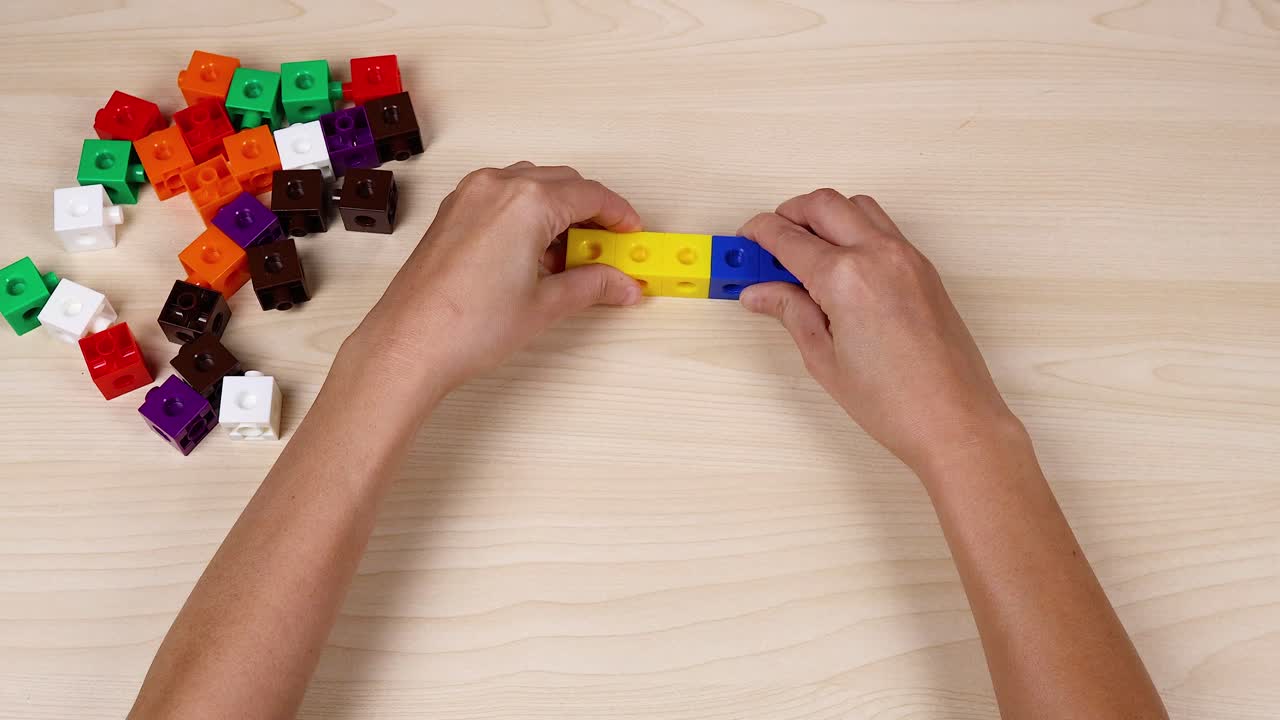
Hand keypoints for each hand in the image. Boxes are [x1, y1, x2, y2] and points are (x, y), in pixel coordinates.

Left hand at [349, 162, 642, 398]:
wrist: (410, 344)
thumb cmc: (466, 325)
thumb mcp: (546, 306)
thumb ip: (592, 286)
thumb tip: (622, 284)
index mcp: (527, 201)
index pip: (590, 194)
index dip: (619, 214)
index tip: (632, 233)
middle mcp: (496, 187)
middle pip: (562, 183)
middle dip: (591, 212)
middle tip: (608, 249)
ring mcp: (469, 196)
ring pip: (531, 186)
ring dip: (558, 211)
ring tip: (570, 257)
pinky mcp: (452, 212)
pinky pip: (502, 198)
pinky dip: (526, 215)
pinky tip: (534, 254)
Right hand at [739, 190, 1023, 473]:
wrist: (955, 421)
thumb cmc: (895, 402)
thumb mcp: (824, 359)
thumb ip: (790, 312)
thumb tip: (760, 292)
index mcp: (845, 277)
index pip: (787, 237)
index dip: (757, 236)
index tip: (743, 245)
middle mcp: (878, 254)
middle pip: (821, 204)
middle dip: (788, 214)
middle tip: (768, 245)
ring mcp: (906, 256)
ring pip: (856, 205)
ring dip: (824, 216)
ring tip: (804, 254)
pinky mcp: (924, 268)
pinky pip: (882, 227)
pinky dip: (854, 230)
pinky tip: (839, 266)